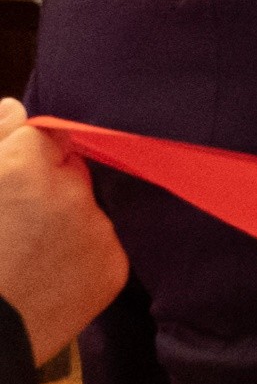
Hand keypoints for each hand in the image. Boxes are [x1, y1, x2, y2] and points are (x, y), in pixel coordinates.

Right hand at [0, 103, 124, 363]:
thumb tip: (15, 108)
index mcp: (23, 167)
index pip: (47, 134)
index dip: (29, 154)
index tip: (19, 172)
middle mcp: (70, 192)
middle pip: (72, 171)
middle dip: (51, 186)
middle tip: (18, 221)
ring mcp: (98, 231)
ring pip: (89, 209)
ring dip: (68, 220)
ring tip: (29, 254)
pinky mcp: (113, 268)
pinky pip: (102, 246)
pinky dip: (81, 254)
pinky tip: (48, 275)